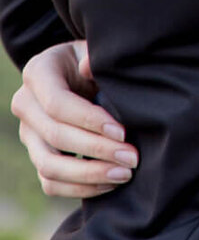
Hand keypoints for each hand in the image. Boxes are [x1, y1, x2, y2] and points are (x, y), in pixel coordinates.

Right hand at [12, 41, 136, 198]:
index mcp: (37, 73)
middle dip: (98, 150)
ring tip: (124, 174)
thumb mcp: (95, 50)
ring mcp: (29, 134)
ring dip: (89, 176)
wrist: (80, 74)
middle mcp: (26, 105)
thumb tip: (86, 68)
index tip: (122, 132)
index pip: (57, 104)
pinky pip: (51, 182)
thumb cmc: (93, 60)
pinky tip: (110, 183)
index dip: (89, 121)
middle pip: (55, 136)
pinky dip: (80, 189)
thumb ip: (94, 56)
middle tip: (132, 157)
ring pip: (49, 166)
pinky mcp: (37, 155)